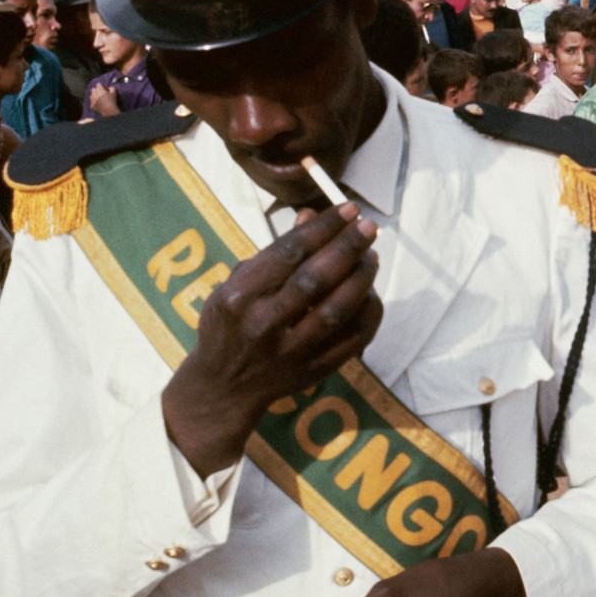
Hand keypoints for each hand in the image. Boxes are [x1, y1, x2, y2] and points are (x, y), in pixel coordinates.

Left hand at [90, 83, 120, 117]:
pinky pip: (92, 102)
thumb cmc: (112, 101)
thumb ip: (111, 88)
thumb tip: (109, 88)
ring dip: (95, 96)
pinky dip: (95, 102)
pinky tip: (100, 104)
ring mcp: (92, 100)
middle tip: (102, 94)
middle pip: (93, 89)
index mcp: (99, 89)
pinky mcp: (92, 105)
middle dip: (97, 90)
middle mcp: (94, 94)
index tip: (106, 90)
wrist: (109, 111)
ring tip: (100, 99)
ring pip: (91, 95)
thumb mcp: (114, 92)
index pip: (98, 84)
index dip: (103, 86)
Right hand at [161, 205, 381, 478]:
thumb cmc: (232, 324)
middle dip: (347, 248)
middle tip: (368, 227)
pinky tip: (371, 291)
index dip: (322, 229)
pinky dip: (368, 312)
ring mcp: (290, 351)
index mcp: (238, 298)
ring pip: (337, 310)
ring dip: (361, 278)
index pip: (287, 254)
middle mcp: (263, 324)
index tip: (347, 210)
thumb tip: (311, 213)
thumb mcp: (237, 284)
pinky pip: (353, 339)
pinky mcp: (313, 370)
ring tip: (371, 255)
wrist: (224, 386)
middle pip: (315, 280)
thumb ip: (276, 252)